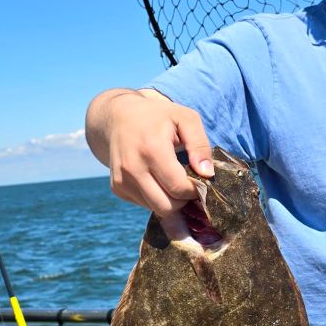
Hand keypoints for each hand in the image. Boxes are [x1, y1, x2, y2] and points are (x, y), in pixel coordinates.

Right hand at [90, 89, 213, 217]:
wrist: (118, 117)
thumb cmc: (158, 117)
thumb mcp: (185, 119)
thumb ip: (200, 145)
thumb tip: (207, 173)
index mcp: (152, 149)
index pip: (179, 188)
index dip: (195, 189)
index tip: (200, 179)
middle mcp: (132, 168)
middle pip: (167, 206)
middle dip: (184, 200)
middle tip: (189, 183)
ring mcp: (122, 180)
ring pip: (157, 209)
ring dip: (171, 201)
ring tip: (174, 180)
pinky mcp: (117, 188)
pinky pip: (145, 205)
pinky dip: (157, 198)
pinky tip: (158, 179)